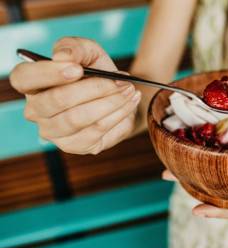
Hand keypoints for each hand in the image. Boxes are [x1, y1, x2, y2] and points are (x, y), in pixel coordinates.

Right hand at [10, 37, 140, 154]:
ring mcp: (54, 132)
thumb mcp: (88, 51)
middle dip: (94, 88)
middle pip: (57, 101)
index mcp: (31, 83)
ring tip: (129, 90)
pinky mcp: (76, 146)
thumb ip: (75, 47)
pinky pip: (97, 131)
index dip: (49, 73)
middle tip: (121, 81)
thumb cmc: (96, 71)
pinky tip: (130, 102)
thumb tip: (63, 57)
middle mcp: (36, 111)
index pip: (24, 78)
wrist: (120, 93)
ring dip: (111, 102)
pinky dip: (119, 114)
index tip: (78, 69)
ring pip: (79, 118)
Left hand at [162, 162, 227, 225]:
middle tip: (166, 175)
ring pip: (207, 194)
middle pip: (211, 201)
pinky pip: (212, 188)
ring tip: (166, 170)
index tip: (195, 211)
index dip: (216, 212)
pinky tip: (183, 167)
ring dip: (187, 181)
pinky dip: (198, 179)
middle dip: (188, 188)